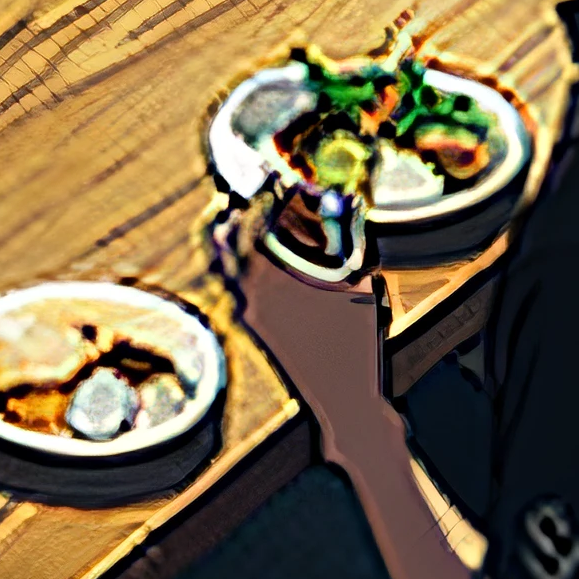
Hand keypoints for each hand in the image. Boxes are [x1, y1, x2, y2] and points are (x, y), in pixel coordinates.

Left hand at [203, 200, 389, 434]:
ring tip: (254, 219)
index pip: (247, 222)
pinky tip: (267, 258)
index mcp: (268, 279)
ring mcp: (246, 314)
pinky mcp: (253, 329)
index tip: (272, 178)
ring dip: (233, 238)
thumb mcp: (357, 284)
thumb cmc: (353, 342)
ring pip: (222, 264)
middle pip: (220, 240)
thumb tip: (347, 202)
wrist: (342, 400)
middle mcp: (247, 295)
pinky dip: (240, 263)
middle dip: (235, 211)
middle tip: (255, 194)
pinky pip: (233, 285)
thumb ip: (346, 241)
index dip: (258, 196)